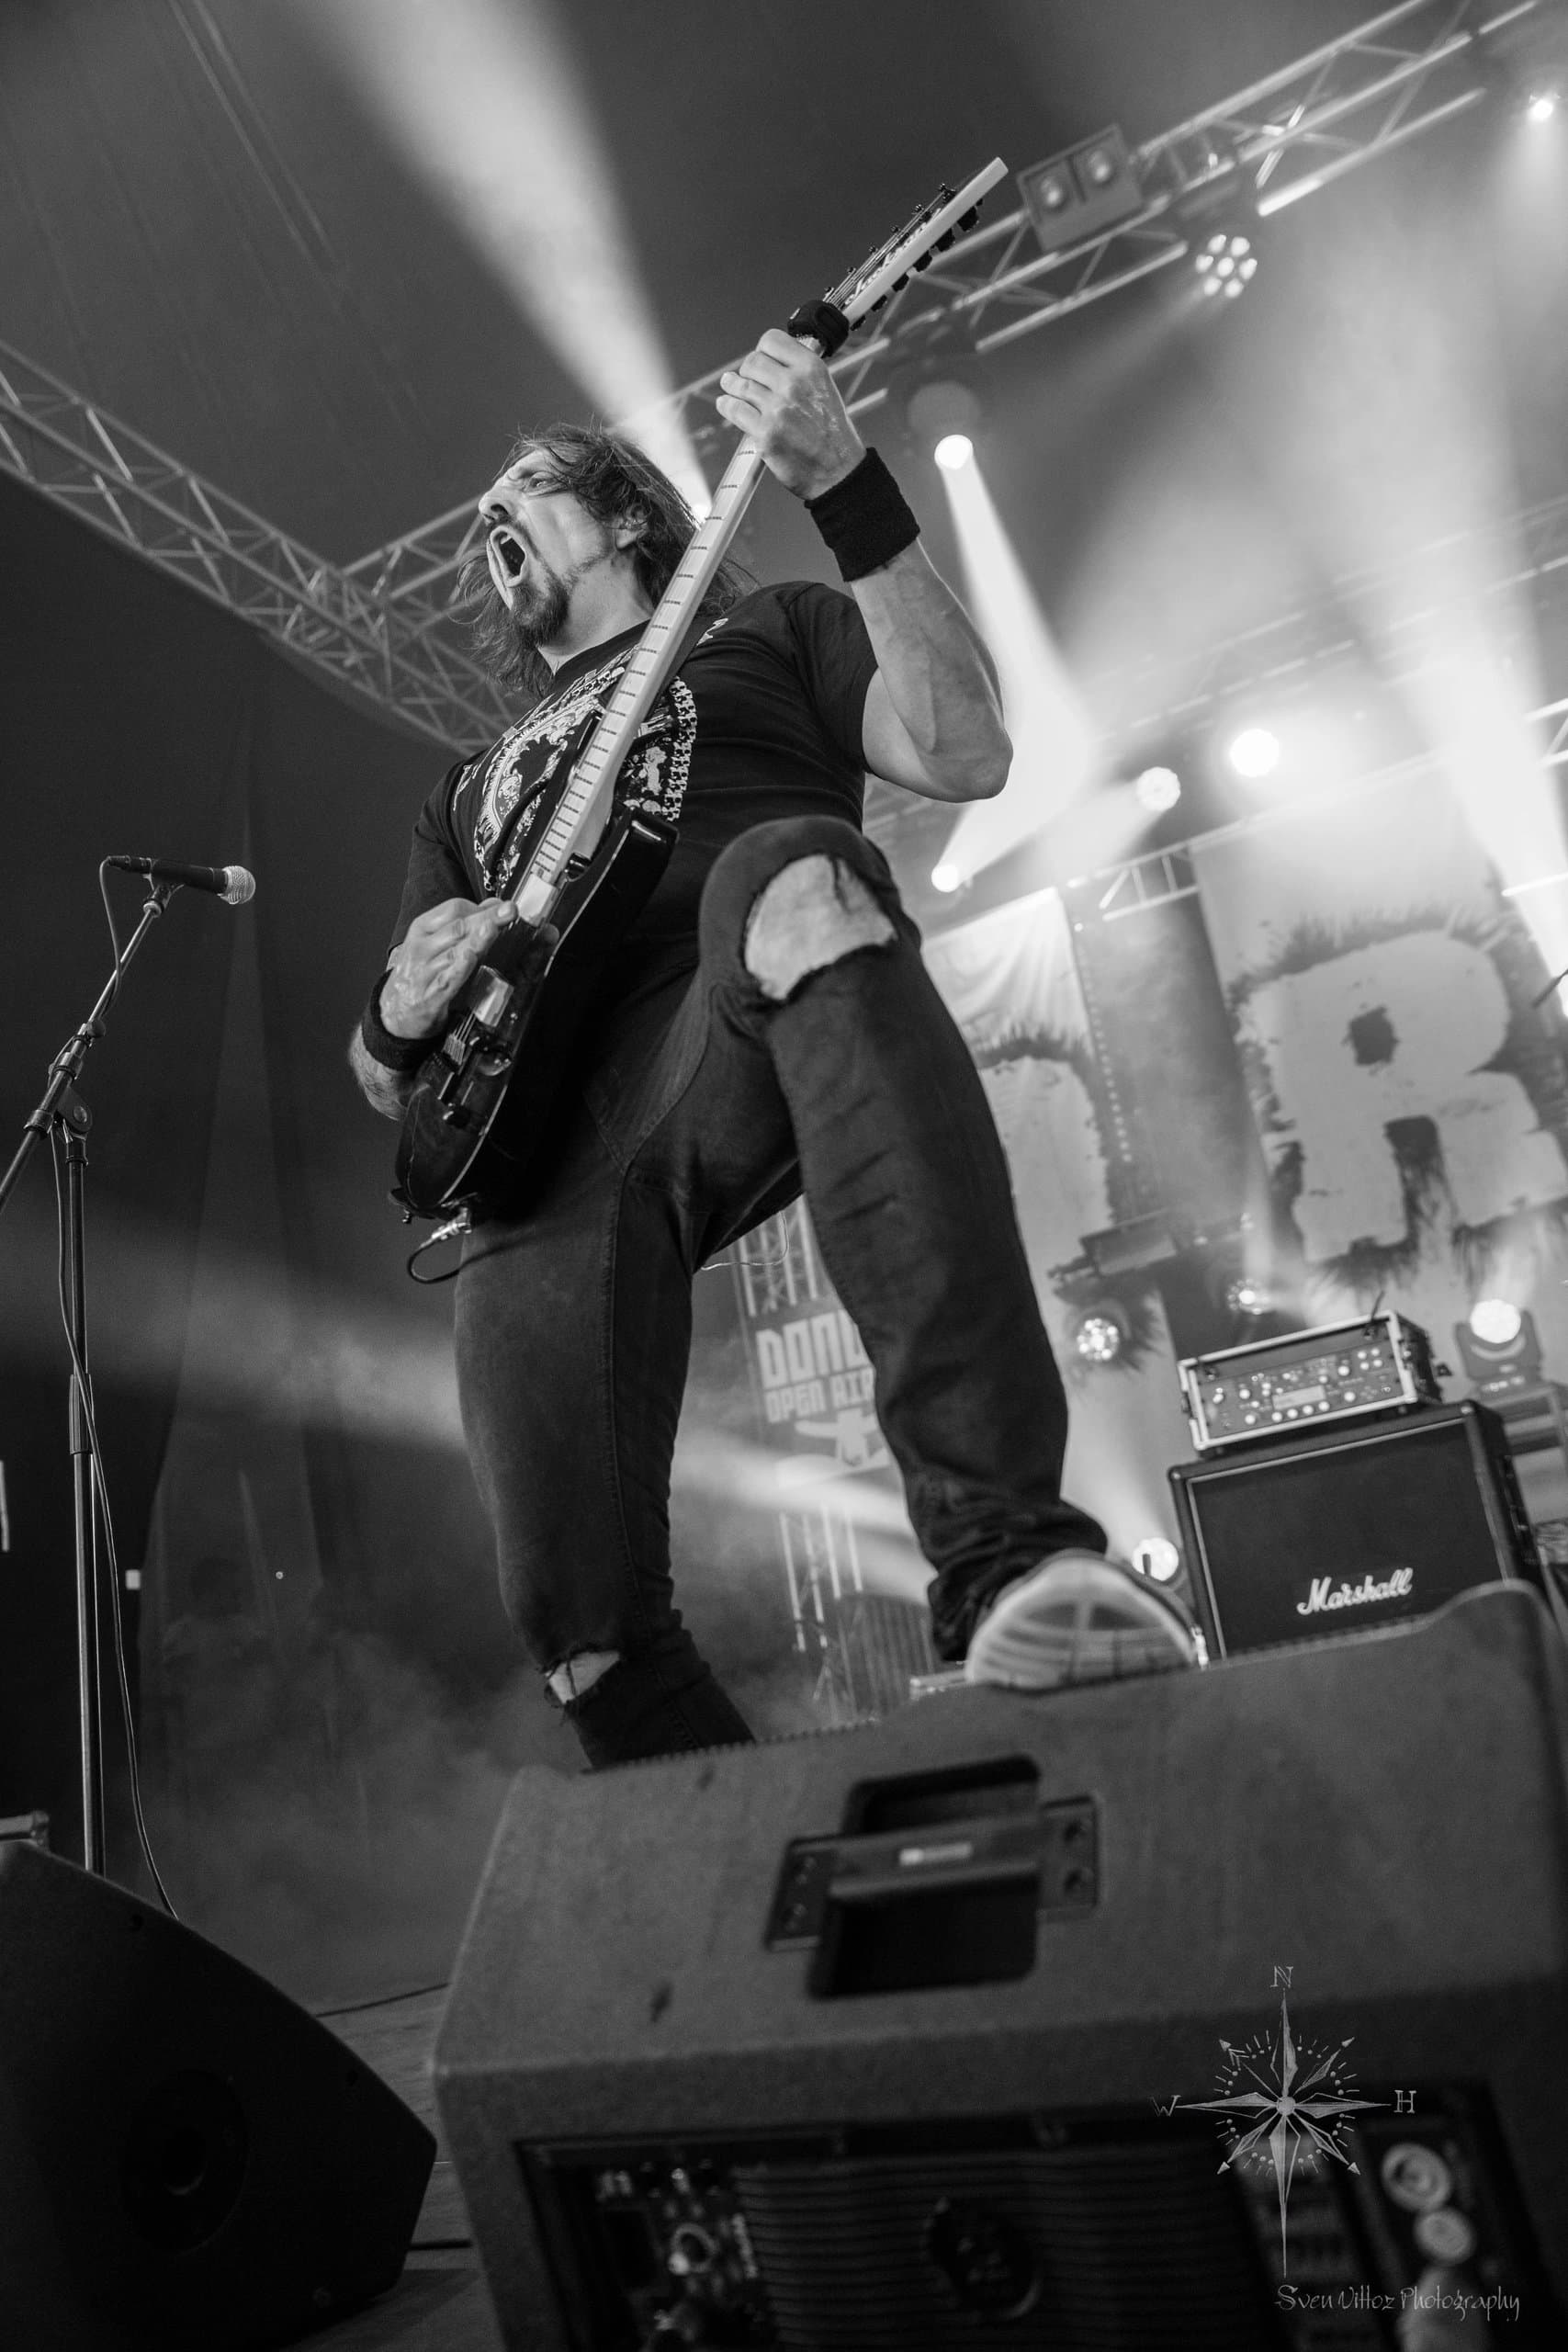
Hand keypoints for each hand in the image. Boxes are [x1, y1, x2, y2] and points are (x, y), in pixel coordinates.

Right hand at [380, 896, 516, 1038]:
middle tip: (508, 911)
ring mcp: (424, 973)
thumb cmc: (419, 973)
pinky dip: (458, 970)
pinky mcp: (430, 997)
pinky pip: (446, 981)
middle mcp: (422, 948)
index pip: (453, 910)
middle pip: (458, 928)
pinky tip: (470, 959)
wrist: (394, 1011)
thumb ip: (466, 925)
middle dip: (485, 918)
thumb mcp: (435, 943)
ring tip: (492, 928)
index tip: (503, 906)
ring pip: (453, 952)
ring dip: (475, 940)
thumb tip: (494, 905)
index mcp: (423, 929)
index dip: (480, 907)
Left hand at [716, 328, 864, 499]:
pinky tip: (726, 404)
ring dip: (732, 386)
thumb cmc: (833, 435)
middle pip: (752, 362)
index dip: (762, 350)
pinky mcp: (765, 433)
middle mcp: (793, 384)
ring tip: (729, 385)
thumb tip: (772, 364)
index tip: (760, 358)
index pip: (772, 341)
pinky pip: (735, 410)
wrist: (839, 471)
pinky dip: (727, 405)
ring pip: (741, 385)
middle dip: (746, 370)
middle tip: (745, 377)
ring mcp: (777, 409)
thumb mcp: (825, 389)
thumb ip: (799, 373)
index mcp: (811, 369)